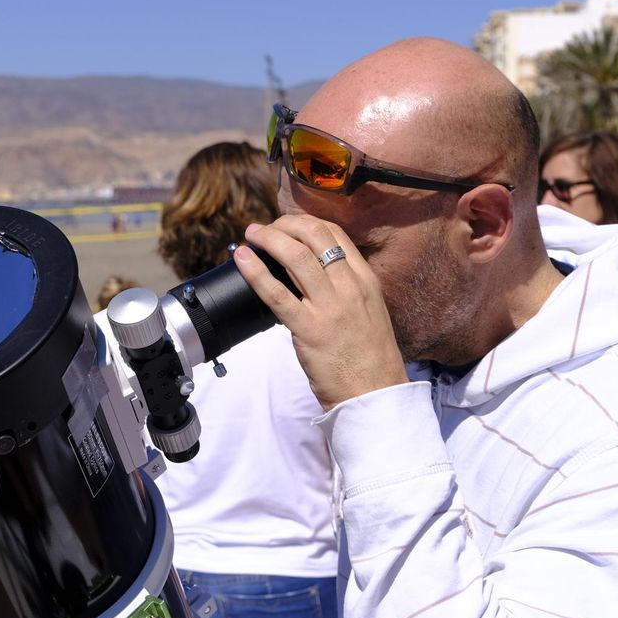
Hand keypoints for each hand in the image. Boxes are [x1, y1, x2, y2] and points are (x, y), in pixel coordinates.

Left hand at [234, 215, 407, 410]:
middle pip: (314, 236)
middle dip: (285, 224)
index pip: (336, 234)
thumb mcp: (368, 312)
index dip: (306, 222)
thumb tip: (315, 274)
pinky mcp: (309, 329)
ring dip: (268, 239)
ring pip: (295, 256)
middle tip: (266, 229)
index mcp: (365, 280)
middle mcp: (350, 287)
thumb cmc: (369, 358)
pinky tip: (242, 260)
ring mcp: (330, 307)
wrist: (375, 395)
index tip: (288, 225)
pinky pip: (277, 293)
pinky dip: (255, 272)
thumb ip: (347, 289)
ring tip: (251, 235)